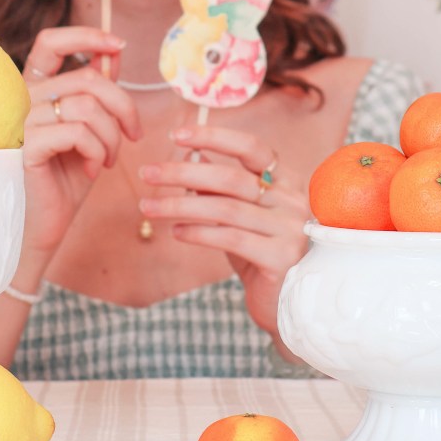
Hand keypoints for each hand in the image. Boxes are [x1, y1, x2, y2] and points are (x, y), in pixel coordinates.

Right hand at [20, 27, 141, 257]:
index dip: (85, 35)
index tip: (117, 45)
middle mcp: (25, 98)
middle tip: (133, 136)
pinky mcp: (27, 146)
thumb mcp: (92, 128)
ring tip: (108, 160)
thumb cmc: (68, 176)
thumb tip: (113, 52)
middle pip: (87, 78)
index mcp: (37, 87)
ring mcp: (23, 121)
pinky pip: (77, 132)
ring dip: (112, 136)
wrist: (47, 223)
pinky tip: (93, 170)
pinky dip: (97, 151)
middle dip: (124, 106)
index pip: (50, 42)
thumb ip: (98, 91)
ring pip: (87, 106)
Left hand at [137, 125, 309, 340]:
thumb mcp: (240, 217)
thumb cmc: (260, 254)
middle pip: (231, 178)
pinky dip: (199, 232)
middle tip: (147, 174)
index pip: (251, 147)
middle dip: (182, 173)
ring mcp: (291, 228)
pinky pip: (231, 238)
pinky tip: (176, 231)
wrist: (289, 306)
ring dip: (180, 206)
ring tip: (148, 208)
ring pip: (225, 208)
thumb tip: (189, 156)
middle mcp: (293, 199)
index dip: (214, 137)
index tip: (176, 135)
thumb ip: (220, 190)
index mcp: (286, 180)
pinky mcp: (282, 258)